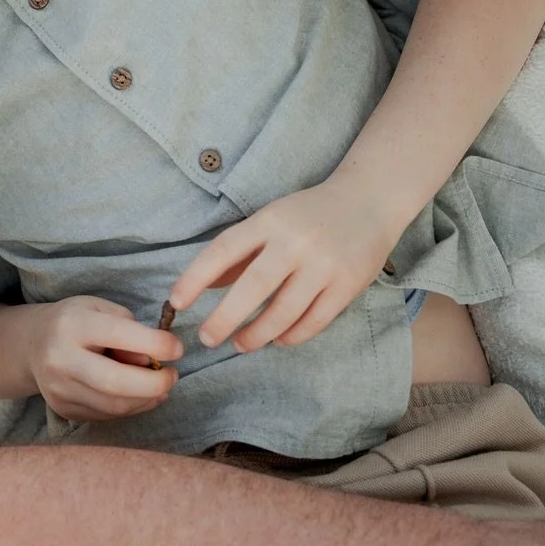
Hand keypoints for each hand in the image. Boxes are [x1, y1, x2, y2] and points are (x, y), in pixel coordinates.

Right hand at [22, 295, 181, 420]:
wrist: (32, 344)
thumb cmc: (75, 321)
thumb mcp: (100, 309)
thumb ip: (129, 329)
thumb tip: (153, 362)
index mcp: (72, 324)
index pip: (119, 335)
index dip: (156, 344)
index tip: (178, 348)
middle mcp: (60, 358)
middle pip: (115, 382)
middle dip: (154, 383)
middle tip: (173, 376)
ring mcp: (58, 389)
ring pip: (114, 405)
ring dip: (147, 399)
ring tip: (161, 386)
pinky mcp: (63, 410)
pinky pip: (107, 415)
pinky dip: (131, 407)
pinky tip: (140, 395)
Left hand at [169, 181, 398, 353]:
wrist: (368, 201)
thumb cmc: (308, 214)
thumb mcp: (269, 221)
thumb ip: (239, 253)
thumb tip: (206, 287)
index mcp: (268, 221)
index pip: (223, 250)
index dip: (195, 277)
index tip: (176, 302)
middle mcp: (294, 242)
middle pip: (253, 287)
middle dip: (225, 317)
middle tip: (207, 338)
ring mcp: (323, 264)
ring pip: (284, 311)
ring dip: (258, 334)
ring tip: (240, 344)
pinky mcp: (348, 284)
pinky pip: (315, 320)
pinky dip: (292, 335)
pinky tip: (278, 340)